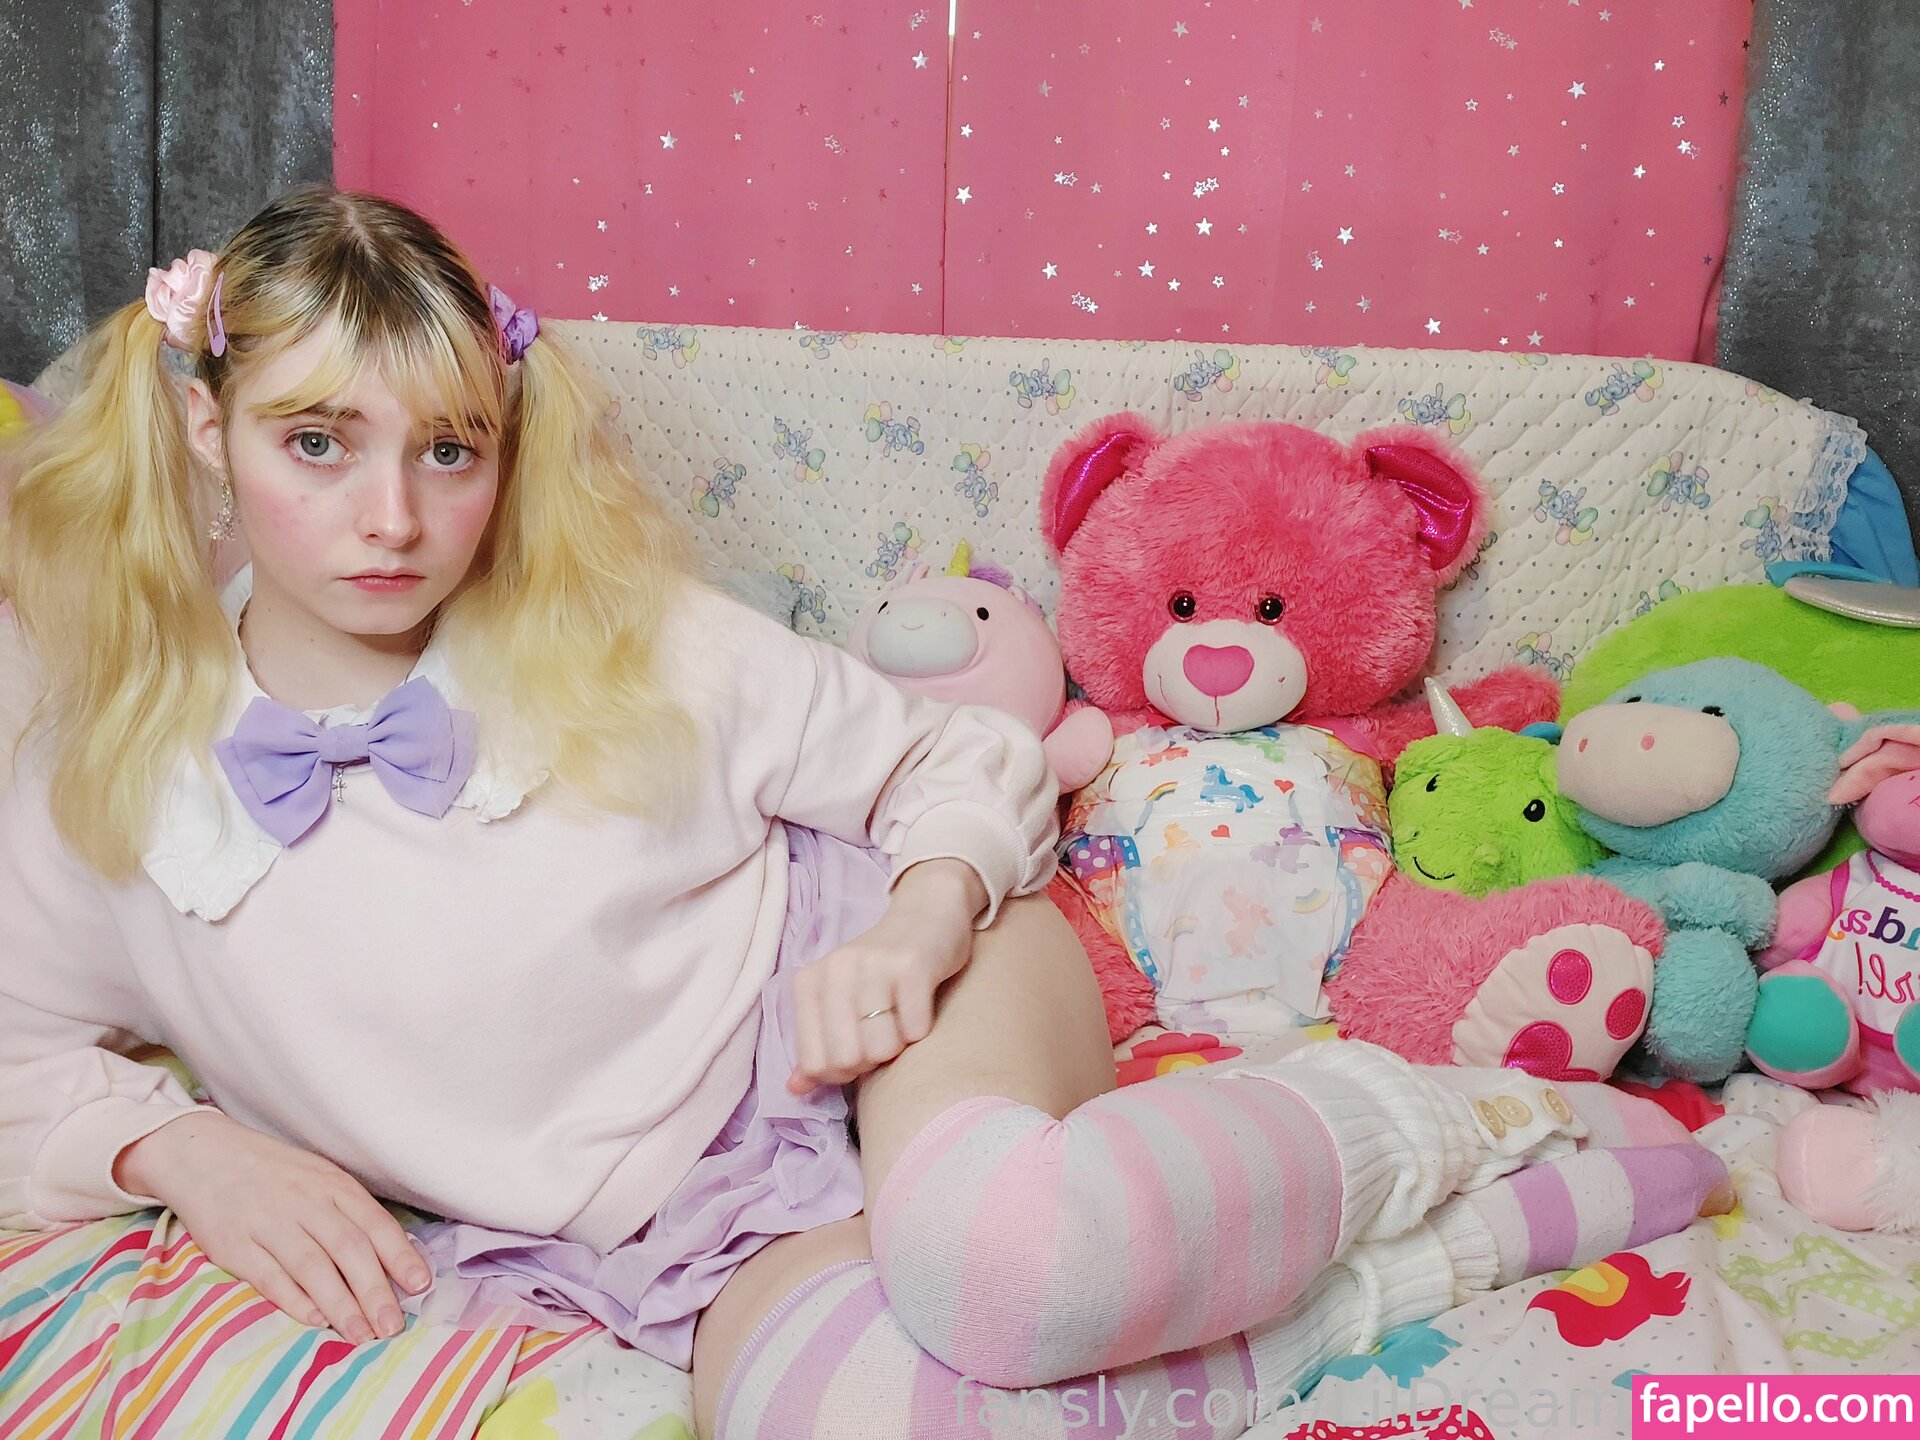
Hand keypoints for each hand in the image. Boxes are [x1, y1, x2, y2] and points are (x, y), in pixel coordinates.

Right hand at [114, 1110, 429, 1343]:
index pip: (375, 1224)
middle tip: (393, 1327)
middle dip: (375, 1291)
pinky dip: (296, 1301)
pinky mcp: (235, 1246)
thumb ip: (352, 1213)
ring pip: (312, 1268)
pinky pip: (270, 1279)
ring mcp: (268, 1223)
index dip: (400, 1256)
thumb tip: (392, 1257)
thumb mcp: (320, 1178)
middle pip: (348, 1249)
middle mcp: (304, 1202)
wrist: (205, 1156)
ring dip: (341, 1306)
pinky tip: (317, 1320)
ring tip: (362, 1335)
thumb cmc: (275, 1173)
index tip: (420, 1285)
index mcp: (332, 1184)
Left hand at [786, 859, 985, 1093]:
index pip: (814, 1063)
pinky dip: (922, 1031)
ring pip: (883, 1048)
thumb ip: (817, 1044)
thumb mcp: (839, 999)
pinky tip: (922, 1009)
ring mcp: (874, 966)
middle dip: (872, 1061)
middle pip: (848, 1059)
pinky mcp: (913, 966)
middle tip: (884, 1036)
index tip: (858, 1052)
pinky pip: (915, 1030)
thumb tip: (796, 1089)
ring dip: (899, 1046)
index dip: (841, 1072)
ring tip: (902, 1021)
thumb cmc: (880, 967)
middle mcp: (835, 970)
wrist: (927, 913)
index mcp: (809, 982)